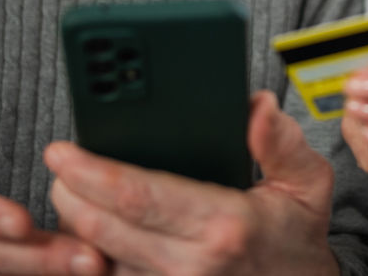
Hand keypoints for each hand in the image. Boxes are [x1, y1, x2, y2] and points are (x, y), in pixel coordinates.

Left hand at [45, 90, 338, 274]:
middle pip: (101, 228)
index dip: (91, 172)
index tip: (62, 152)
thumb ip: (283, 142)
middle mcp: (191, 266)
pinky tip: (91, 232)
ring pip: (97, 259)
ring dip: (77, 226)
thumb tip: (257, 107)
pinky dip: (93, 255)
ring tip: (76, 194)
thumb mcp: (306, 183)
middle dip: (69, 192)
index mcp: (224, 225)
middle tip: (61, 165)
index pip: (138, 196)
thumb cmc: (295, 238)